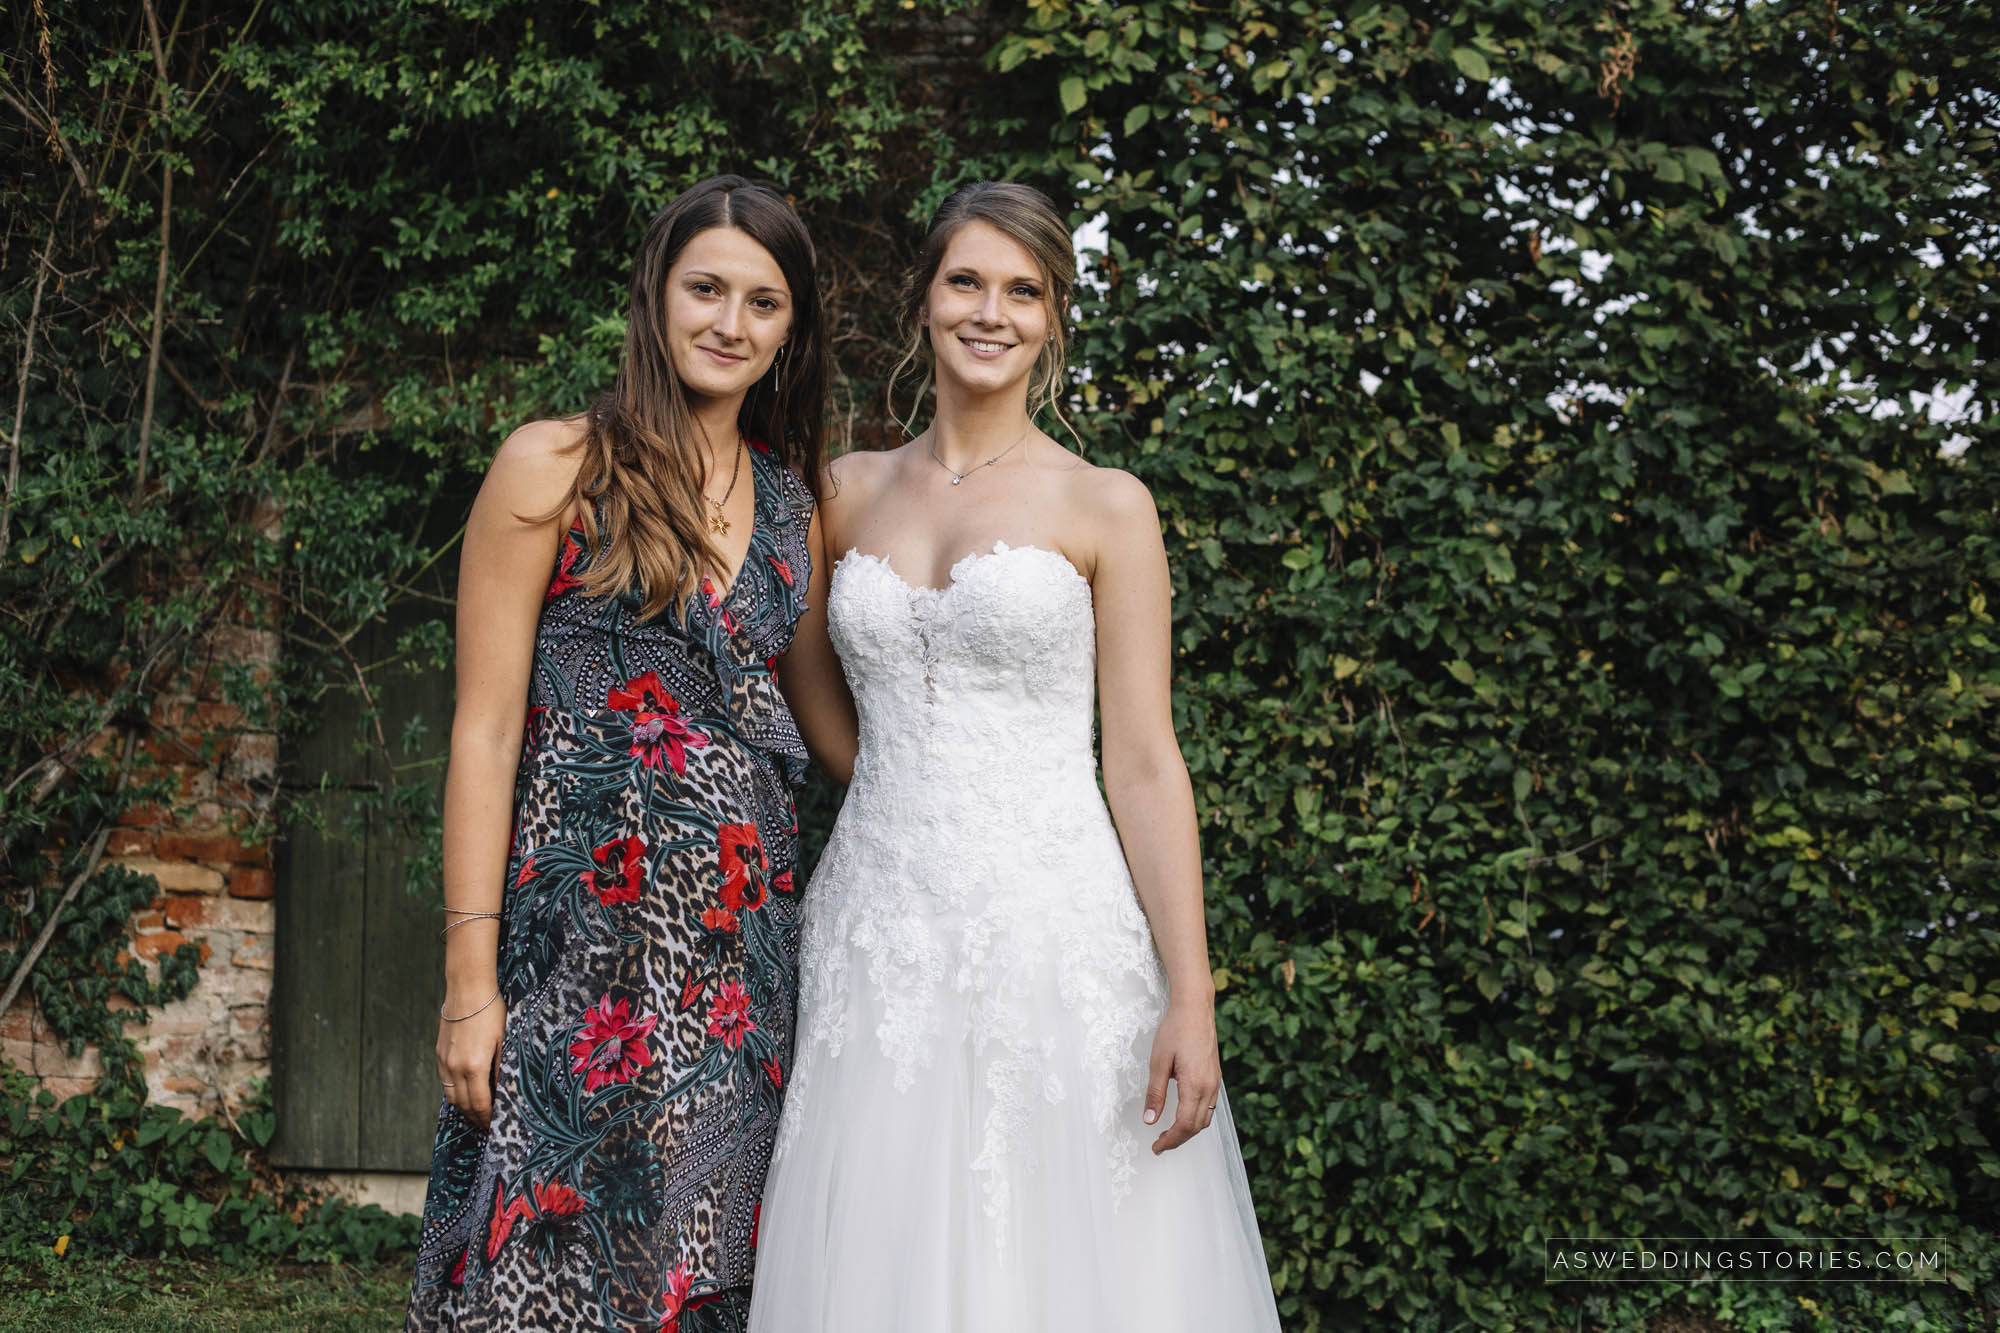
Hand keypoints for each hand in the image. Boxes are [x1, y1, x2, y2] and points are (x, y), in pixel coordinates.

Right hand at [435, 989, 507, 1131]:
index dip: (487, 1118)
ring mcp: (444, 1061)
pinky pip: (444, 1081)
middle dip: (474, 1118)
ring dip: (462, 1108)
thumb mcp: (504, 1041)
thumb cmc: (491, 1012)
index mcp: (475, 1066)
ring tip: (474, 1113)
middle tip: (485, 1125)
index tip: (493, 1125)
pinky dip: (454, 1092)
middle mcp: (456, 1067)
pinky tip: (464, 1092)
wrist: (467, 990)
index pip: (480, 1103)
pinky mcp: (439, 1054)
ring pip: (451, 1095)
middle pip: (463, 1104)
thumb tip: (504, 1091)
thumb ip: (501, 1068)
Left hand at [1143, 997, 1220, 1153]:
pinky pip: (1209, 1107)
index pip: (1184, 1125)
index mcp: (1195, 1085)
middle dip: (1178, 1139)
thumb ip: (1155, 1093)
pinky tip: (1183, 1116)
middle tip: (1159, 1144)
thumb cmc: (1176, 1031)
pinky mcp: (1215, 1077)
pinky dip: (1197, 1118)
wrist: (1195, 1009)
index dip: (1170, 1140)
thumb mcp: (1158, 1062)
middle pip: (1197, 1126)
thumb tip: (1150, 1119)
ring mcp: (1215, 1083)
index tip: (1156, 1147)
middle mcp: (1209, 1087)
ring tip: (1169, 1133)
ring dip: (1188, 1130)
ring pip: (1205, 1118)